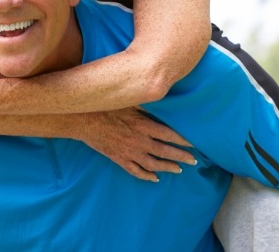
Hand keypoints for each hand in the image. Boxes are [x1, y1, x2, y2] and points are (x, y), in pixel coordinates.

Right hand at [80, 108, 196, 181]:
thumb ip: (145, 105)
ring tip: (179, 170)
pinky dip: (146, 176)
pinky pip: (136, 171)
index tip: (193, 144)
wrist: (84, 120)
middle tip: (193, 161)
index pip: (169, 135)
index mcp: (143, 125)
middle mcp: (140, 141)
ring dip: (168, 168)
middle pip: (165, 152)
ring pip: (153, 165)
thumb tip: (159, 100)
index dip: (183, 140)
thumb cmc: (105, 107)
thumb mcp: (128, 102)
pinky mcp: (119, 159)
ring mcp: (130, 152)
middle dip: (181, 157)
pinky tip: (154, 178)